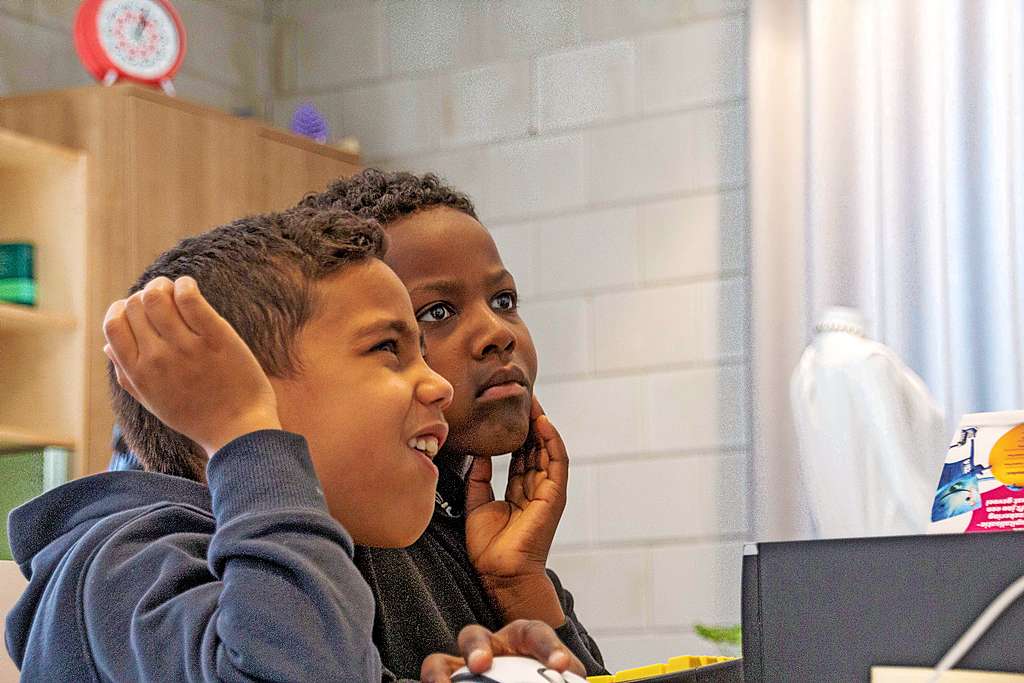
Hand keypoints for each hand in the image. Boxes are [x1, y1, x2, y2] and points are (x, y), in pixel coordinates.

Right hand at [102, 276, 280, 457]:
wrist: (239, 431)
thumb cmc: (197, 417)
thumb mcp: (154, 402)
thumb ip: (128, 375)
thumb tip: (107, 347)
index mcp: (138, 373)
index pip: (113, 324)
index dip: (122, 309)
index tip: (137, 309)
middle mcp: (157, 358)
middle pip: (136, 305)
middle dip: (145, 294)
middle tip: (162, 296)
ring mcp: (186, 347)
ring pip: (157, 296)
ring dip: (163, 285)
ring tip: (176, 289)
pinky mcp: (216, 337)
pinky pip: (189, 298)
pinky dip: (185, 285)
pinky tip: (190, 288)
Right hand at [420, 620, 584, 682]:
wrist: (520, 674)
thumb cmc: (540, 675)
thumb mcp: (555, 674)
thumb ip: (566, 678)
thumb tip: (577, 678)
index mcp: (523, 639)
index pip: (536, 634)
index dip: (549, 648)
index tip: (560, 666)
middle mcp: (489, 645)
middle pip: (475, 636)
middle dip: (476, 648)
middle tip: (480, 664)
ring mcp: (463, 663)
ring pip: (439, 661)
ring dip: (439, 673)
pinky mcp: (445, 677)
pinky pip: (433, 678)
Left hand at [465, 396, 567, 626]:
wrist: (499, 573)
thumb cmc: (489, 547)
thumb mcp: (477, 502)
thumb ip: (480, 476)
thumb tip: (479, 451)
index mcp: (520, 491)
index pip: (521, 454)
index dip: (516, 432)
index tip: (509, 410)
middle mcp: (536, 489)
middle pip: (536, 448)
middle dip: (530, 422)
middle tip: (522, 395)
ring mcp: (547, 492)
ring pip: (548, 450)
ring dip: (542, 425)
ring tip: (534, 401)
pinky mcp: (554, 496)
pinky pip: (556, 463)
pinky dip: (552, 442)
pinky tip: (543, 423)